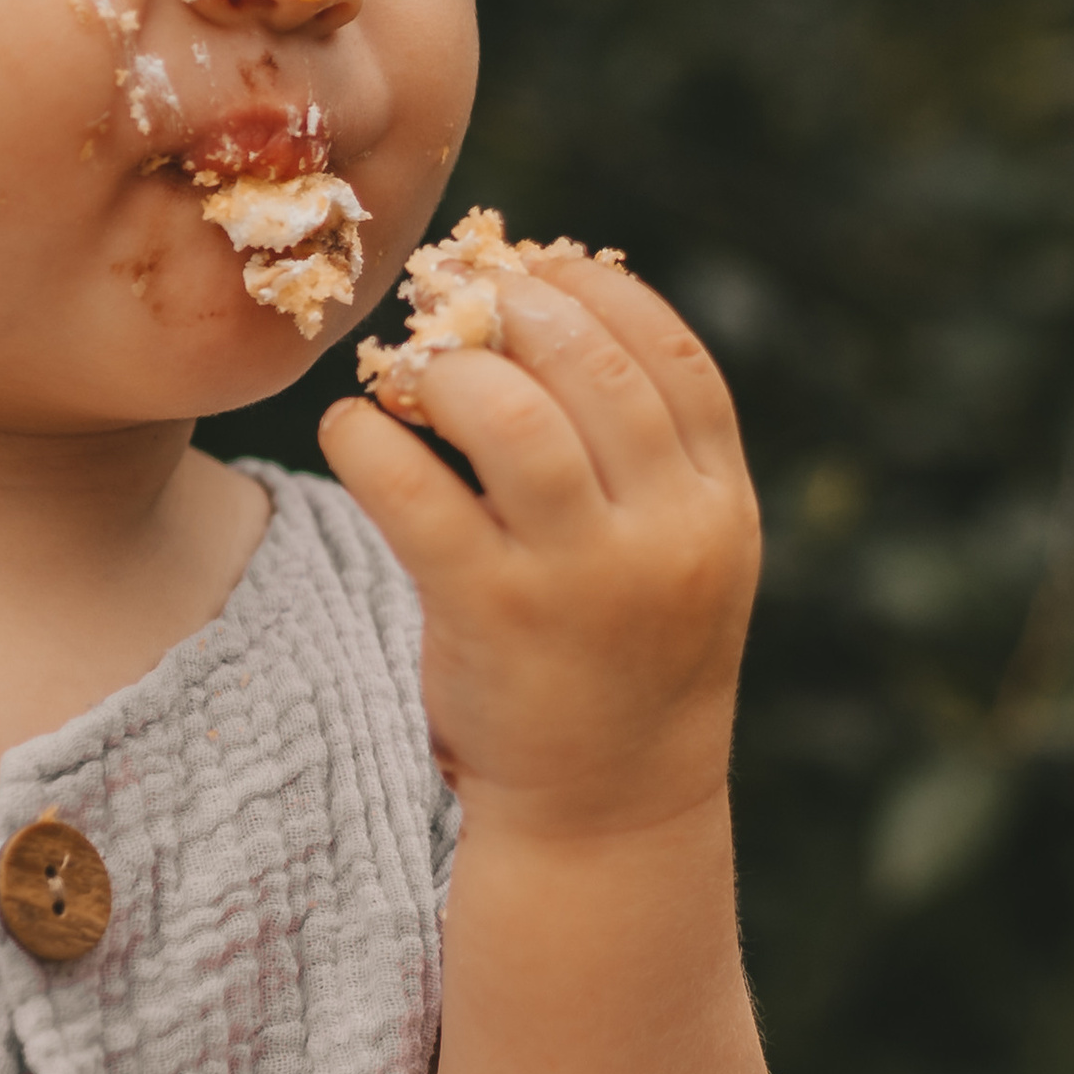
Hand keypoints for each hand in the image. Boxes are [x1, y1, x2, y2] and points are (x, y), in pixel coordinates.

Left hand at [319, 252, 758, 840]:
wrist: (608, 808)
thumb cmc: (621, 655)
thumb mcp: (677, 552)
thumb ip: (640, 452)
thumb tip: (537, 306)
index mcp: (722, 503)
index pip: (674, 354)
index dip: (600, 291)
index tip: (538, 265)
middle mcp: (667, 532)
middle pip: (590, 364)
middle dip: (512, 308)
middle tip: (455, 301)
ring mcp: (581, 576)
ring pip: (506, 412)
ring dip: (444, 368)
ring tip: (412, 375)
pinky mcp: (490, 615)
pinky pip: (413, 492)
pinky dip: (366, 439)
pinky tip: (351, 432)